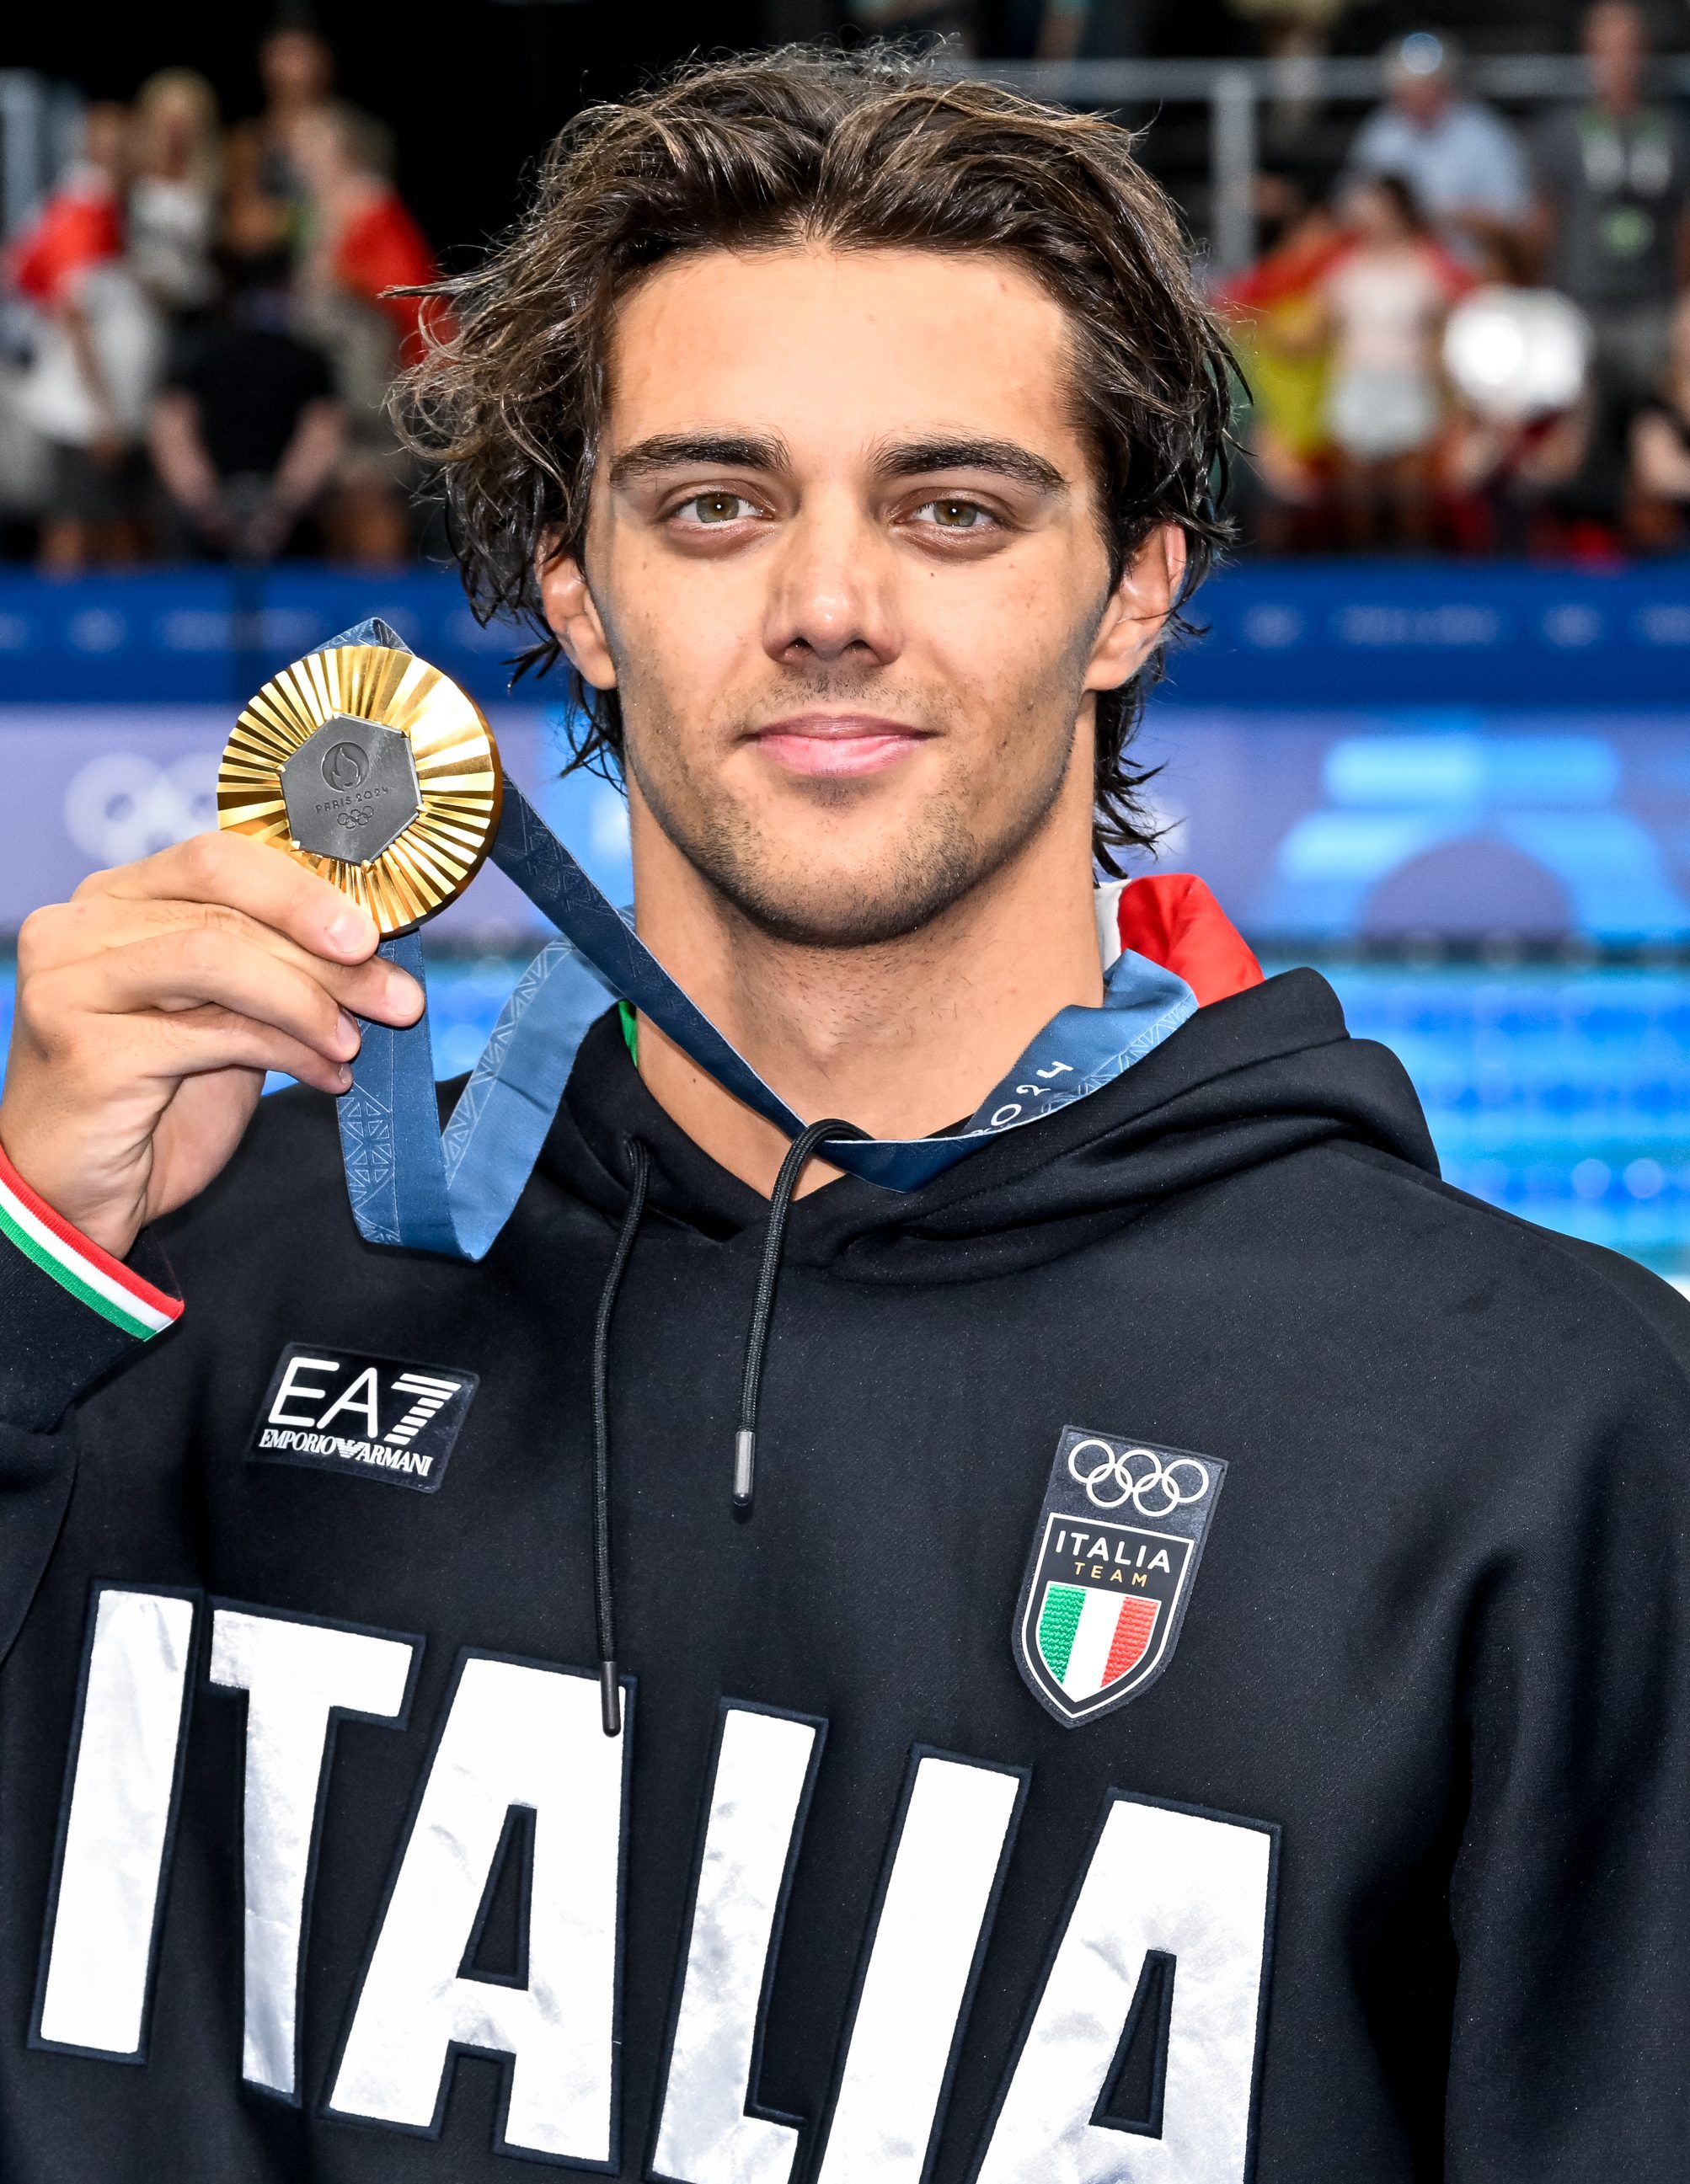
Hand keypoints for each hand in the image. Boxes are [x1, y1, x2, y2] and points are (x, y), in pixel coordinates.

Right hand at [0, 831, 422, 1259]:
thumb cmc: (157, 1099)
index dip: (304, 889)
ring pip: (216, 955)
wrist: (79, 1195)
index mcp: (114, 899)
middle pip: (224, 905)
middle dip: (324, 953)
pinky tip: (326, 1076)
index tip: (375, 932)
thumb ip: (272, 967)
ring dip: (307, 999)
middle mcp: (79, 926)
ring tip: (354, 1042)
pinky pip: (213, 1030)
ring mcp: (71, 983)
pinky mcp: (85, 1048)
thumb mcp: (224, 1015)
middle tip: (396, 996)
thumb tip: (373, 947)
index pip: (218, 859)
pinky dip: (287, 1051)